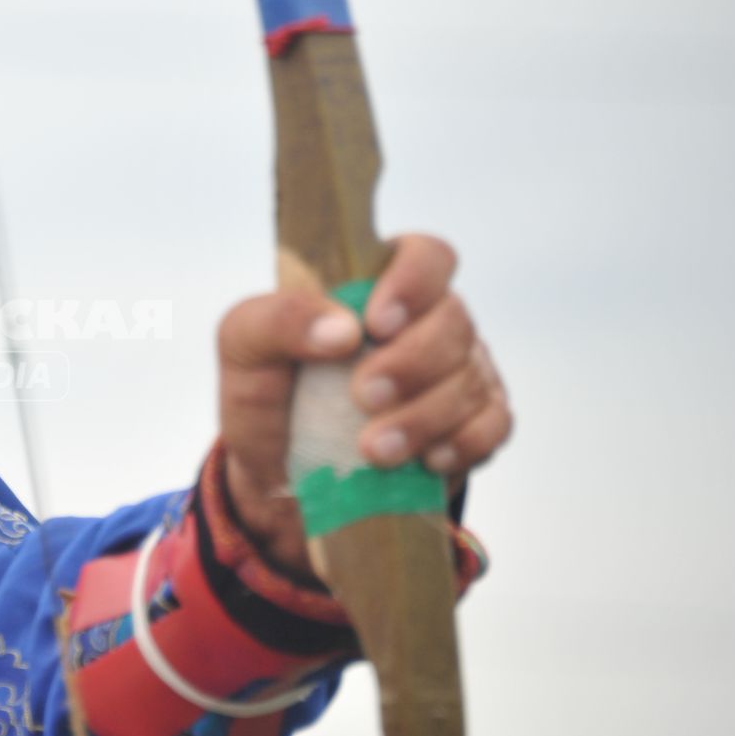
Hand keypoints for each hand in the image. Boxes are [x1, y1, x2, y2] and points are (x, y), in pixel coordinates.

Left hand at [216, 235, 512, 576]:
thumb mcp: (242, 347)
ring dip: (424, 416)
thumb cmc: (265, 397)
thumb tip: (342, 329)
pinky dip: (464, 443)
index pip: (426, 256)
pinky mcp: (471, 423)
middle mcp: (427, 322)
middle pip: (453, 321)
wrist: (274, 478)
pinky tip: (427, 459)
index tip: (376, 324)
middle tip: (363, 397)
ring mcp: (456, 373)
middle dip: (410, 363)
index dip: (413, 283)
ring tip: (374, 450)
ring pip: (469, 379)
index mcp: (377, 286)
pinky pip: (493, 425)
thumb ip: (277, 319)